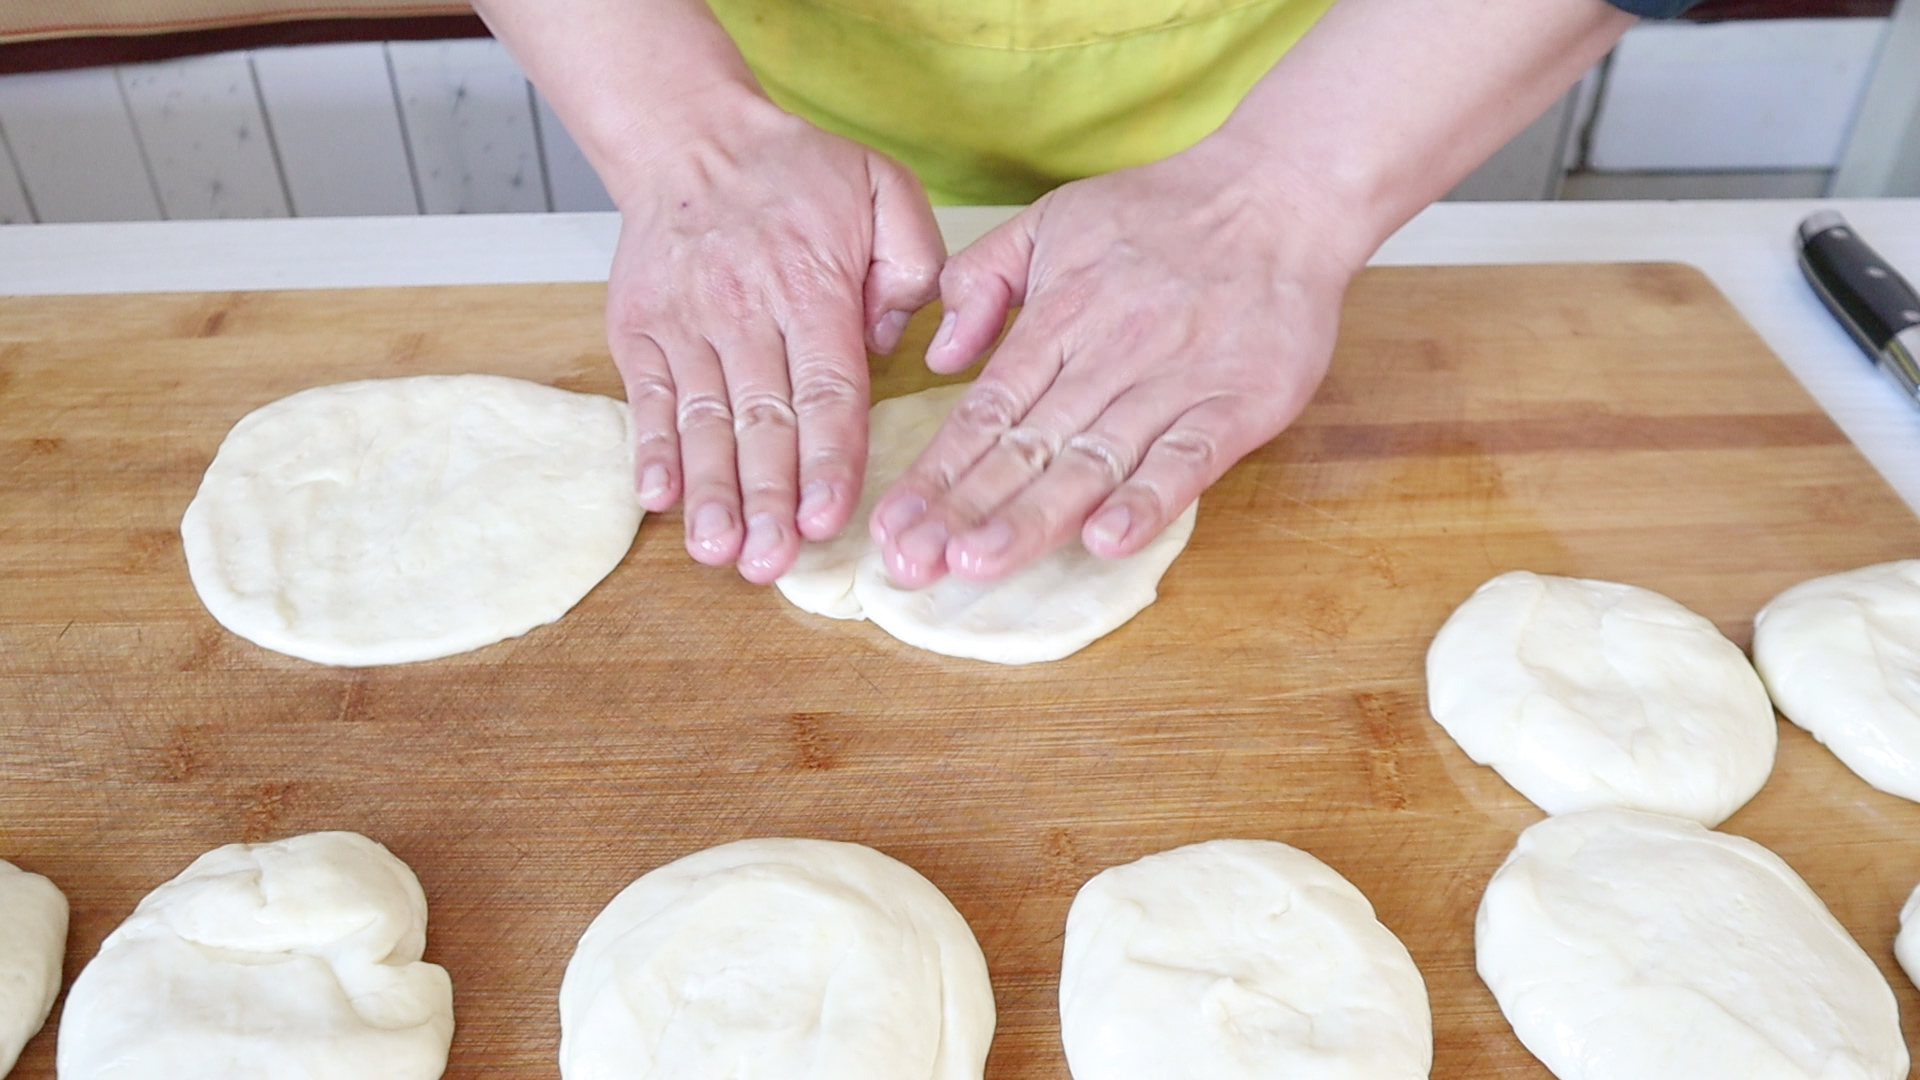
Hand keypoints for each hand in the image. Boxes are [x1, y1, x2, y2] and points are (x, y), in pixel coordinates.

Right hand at [607, 89, 942, 582]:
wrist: (691, 138)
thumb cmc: (798, 175)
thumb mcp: (883, 189)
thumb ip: (912, 261)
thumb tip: (893, 344)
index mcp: (811, 288)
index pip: (827, 390)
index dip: (826, 460)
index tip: (828, 517)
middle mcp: (745, 312)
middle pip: (762, 421)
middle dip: (767, 498)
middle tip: (772, 562)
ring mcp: (687, 324)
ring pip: (702, 421)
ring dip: (710, 491)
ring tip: (718, 551)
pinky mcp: (641, 330)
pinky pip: (647, 399)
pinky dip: (649, 450)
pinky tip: (657, 500)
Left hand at [868, 140, 1361, 586]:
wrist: (1281, 189)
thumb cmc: (1163, 211)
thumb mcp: (1053, 218)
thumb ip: (982, 278)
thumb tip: (936, 355)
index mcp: (1058, 319)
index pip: (985, 412)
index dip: (937, 473)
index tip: (891, 527)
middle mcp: (1108, 357)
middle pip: (1025, 448)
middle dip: (962, 511)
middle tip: (910, 564)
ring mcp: (1175, 382)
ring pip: (1092, 461)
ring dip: (1033, 516)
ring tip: (978, 562)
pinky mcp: (1239, 401)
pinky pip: (1189, 457)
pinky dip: (1150, 499)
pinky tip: (1106, 539)